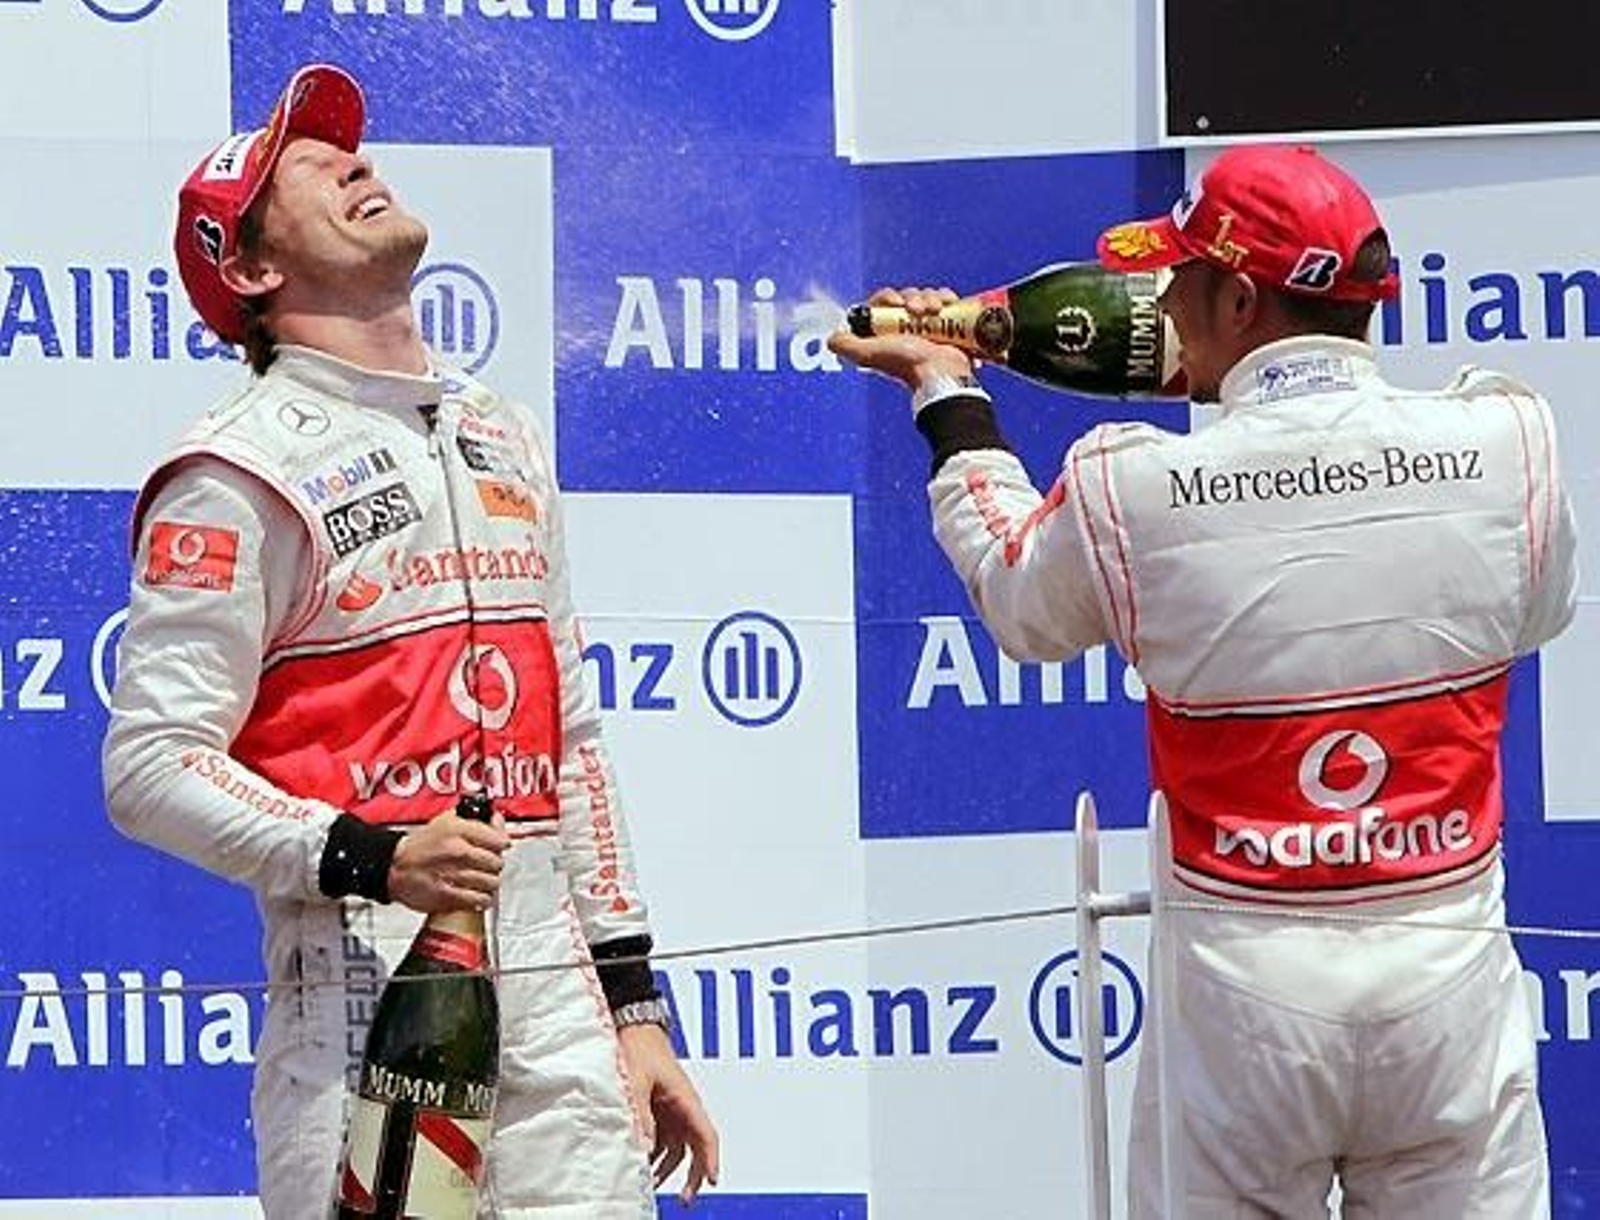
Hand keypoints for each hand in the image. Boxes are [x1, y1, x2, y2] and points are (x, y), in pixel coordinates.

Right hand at [386, 809, 509, 912]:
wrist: (392, 866)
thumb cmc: (419, 845)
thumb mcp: (447, 822)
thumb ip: (476, 820)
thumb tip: (497, 820)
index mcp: (458, 830)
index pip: (498, 840)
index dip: (501, 844)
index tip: (499, 847)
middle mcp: (457, 851)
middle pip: (496, 863)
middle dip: (494, 865)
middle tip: (487, 865)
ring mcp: (453, 874)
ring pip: (491, 882)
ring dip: (489, 883)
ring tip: (481, 880)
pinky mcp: (447, 896)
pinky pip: (479, 900)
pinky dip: (482, 899)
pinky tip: (476, 894)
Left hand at [616, 1022, 719, 1204]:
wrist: (633, 1024)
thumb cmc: (640, 1046)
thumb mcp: (637, 1081)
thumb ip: (641, 1115)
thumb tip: (644, 1146)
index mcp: (685, 1097)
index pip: (706, 1134)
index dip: (711, 1159)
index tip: (713, 1180)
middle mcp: (683, 1105)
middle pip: (696, 1146)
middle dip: (695, 1174)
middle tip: (686, 1198)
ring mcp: (672, 1107)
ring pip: (679, 1145)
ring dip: (670, 1167)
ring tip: (655, 1185)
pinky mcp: (660, 1107)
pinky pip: (664, 1137)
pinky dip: (657, 1154)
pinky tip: (644, 1163)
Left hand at [828, 285, 978, 389]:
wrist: (940, 371)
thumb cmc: (906, 364)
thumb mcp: (870, 355)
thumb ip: (847, 347)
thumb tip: (831, 338)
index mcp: (885, 331)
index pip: (882, 301)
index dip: (887, 297)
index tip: (895, 302)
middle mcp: (904, 327)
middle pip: (905, 296)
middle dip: (912, 298)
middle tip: (917, 311)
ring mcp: (926, 325)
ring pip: (925, 296)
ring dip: (930, 298)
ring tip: (935, 312)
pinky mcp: (946, 323)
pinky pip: (943, 299)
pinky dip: (946, 298)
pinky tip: (947, 306)